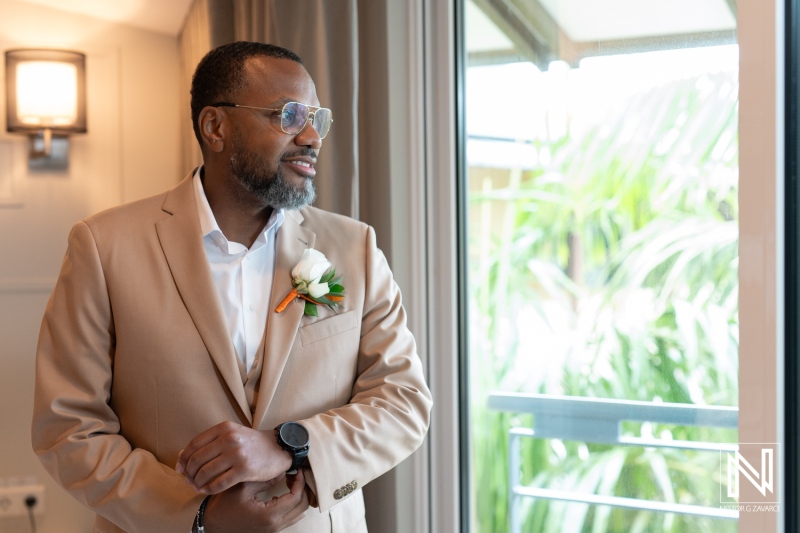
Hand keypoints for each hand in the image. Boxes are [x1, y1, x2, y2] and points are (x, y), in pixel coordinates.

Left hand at [176, 421, 291, 493]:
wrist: (278, 448)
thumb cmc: (251, 444)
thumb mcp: (231, 435)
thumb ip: (209, 443)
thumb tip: (182, 455)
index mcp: (224, 428)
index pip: (194, 444)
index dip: (184, 459)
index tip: (180, 469)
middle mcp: (229, 439)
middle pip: (197, 460)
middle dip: (189, 473)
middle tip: (189, 480)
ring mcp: (237, 454)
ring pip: (206, 473)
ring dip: (198, 483)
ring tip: (198, 486)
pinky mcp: (244, 469)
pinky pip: (219, 483)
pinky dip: (209, 489)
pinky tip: (207, 490)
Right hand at [201, 470, 309, 532]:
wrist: (212, 524)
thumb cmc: (224, 505)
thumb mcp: (242, 487)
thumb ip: (264, 479)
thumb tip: (283, 470)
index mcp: (269, 515)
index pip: (296, 497)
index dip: (300, 481)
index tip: (296, 469)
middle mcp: (274, 526)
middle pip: (302, 506)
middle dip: (302, 488)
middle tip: (295, 474)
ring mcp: (273, 530)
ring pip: (298, 513)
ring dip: (298, 496)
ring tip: (290, 481)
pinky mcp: (270, 530)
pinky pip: (290, 517)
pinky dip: (292, 504)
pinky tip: (282, 492)